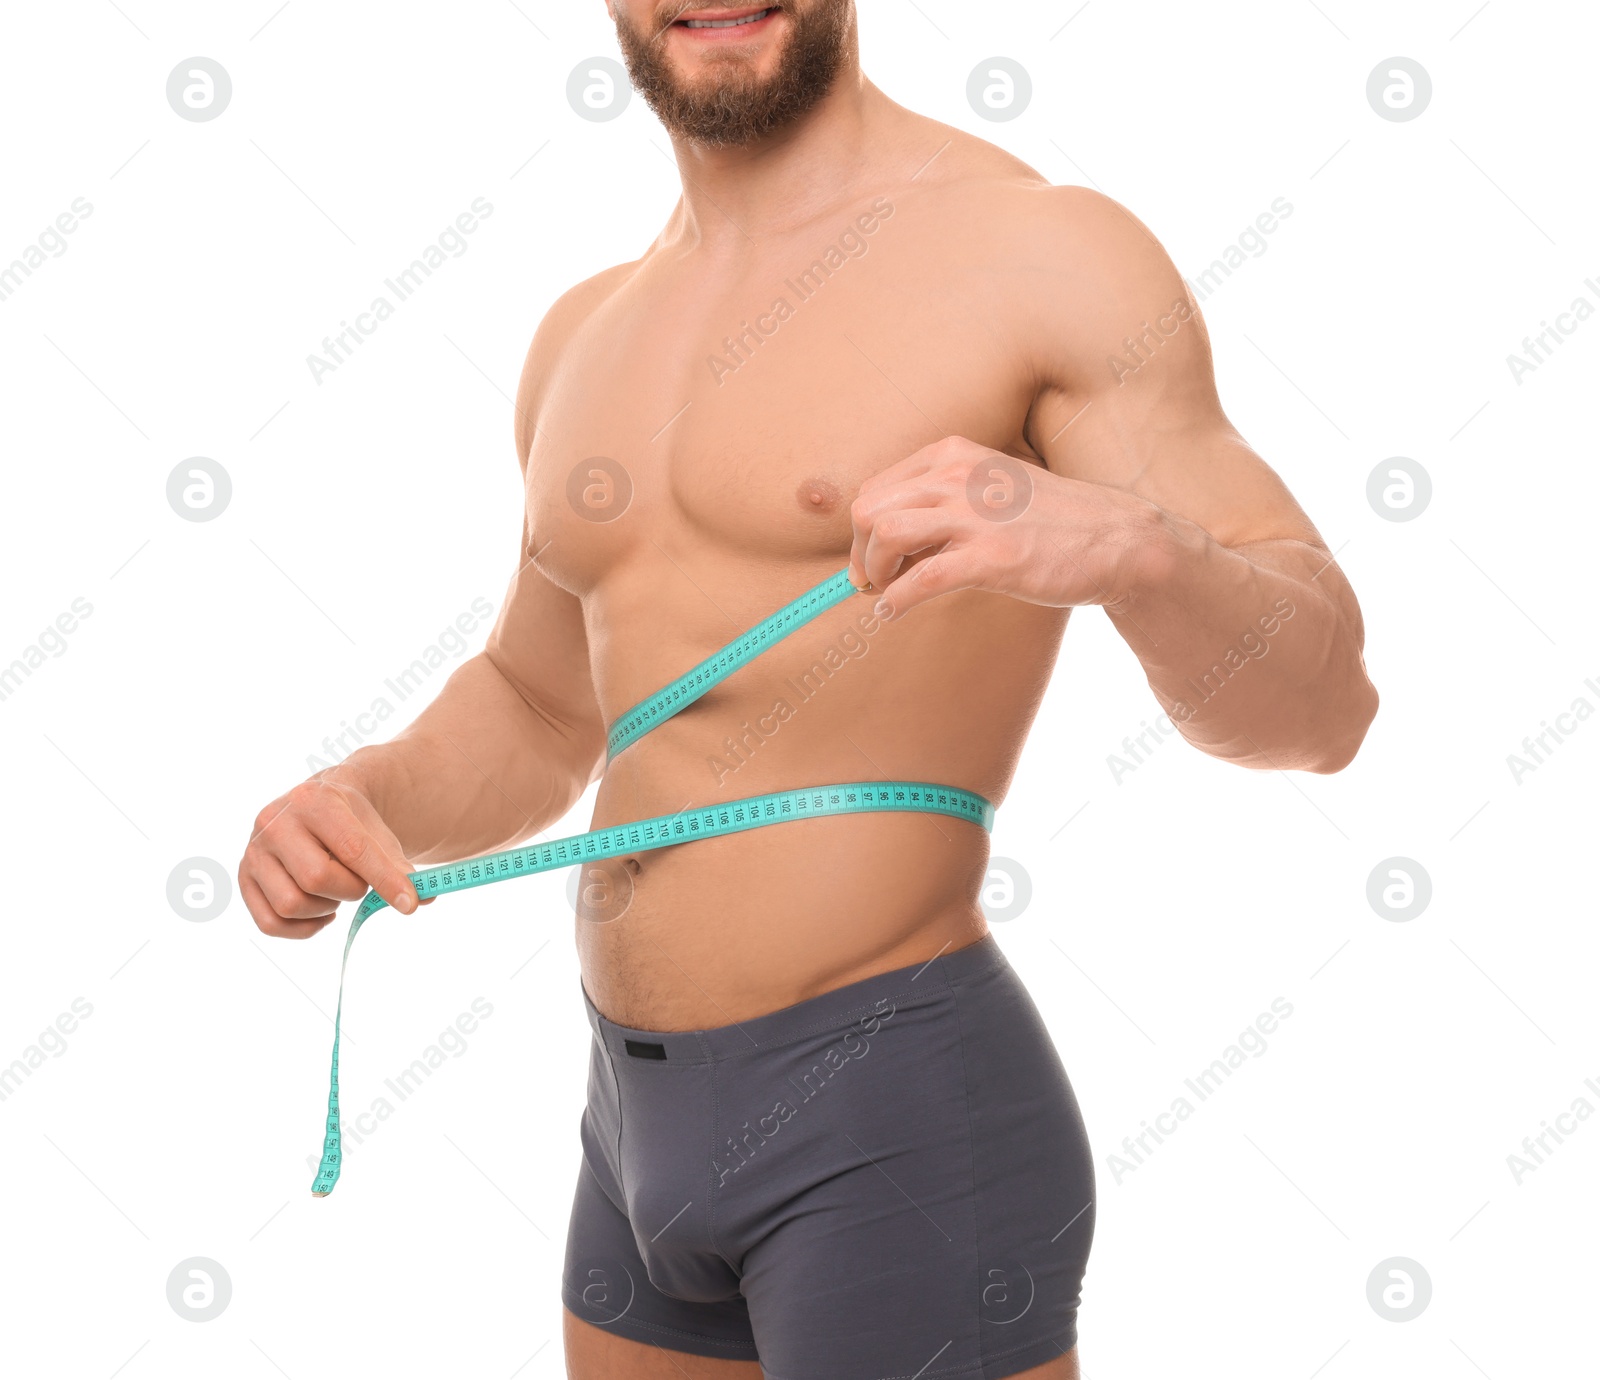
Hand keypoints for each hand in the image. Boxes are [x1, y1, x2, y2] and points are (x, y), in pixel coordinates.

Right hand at [240, 774, 432, 937]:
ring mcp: (253, 851)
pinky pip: (271, 923)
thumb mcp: (378, 833)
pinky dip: (304, 929)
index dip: (384, 880)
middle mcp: (274, 822)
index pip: (351, 848)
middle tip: (358, 882)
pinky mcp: (244, 879)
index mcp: (313, 801)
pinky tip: (321, 911)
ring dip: (326, 908)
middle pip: (317, 879)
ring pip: (292, 904)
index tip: (409, 903)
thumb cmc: (351, 823)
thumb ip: (398, 865)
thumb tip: (423, 896)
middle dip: (350, 890)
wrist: (317, 808)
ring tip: (335, 890)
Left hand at [846, 436, 1165, 620]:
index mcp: (954, 455)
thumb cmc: (1050, 520)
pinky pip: (919, 580)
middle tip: (870, 580)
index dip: (862, 529)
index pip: (877, 487)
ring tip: (884, 593)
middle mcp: (958, 476)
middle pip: (869, 509)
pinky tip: (893, 613)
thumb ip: (944, 500)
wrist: (1115, 540)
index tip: (868, 558)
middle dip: (860, 551)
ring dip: (874, 572)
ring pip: (886, 535)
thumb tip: (887, 536)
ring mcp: (975, 516)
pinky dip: (895, 601)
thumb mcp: (991, 488)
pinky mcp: (991, 557)